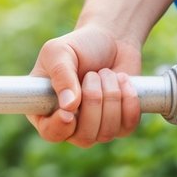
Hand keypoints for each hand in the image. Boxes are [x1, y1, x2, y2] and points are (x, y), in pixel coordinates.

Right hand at [28, 25, 142, 146]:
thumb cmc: (79, 46)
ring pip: (107, 131)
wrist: (111, 40)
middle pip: (84, 136)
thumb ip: (60, 75)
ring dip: (111, 96)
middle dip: (93, 101)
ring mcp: (97, 128)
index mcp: (47, 110)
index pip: (51, 133)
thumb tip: (69, 106)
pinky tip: (123, 80)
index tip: (69, 111)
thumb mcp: (59, 52)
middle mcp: (71, 125)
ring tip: (106, 73)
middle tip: (93, 74)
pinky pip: (128, 125)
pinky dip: (129, 100)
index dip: (60, 127)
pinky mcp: (121, 124)